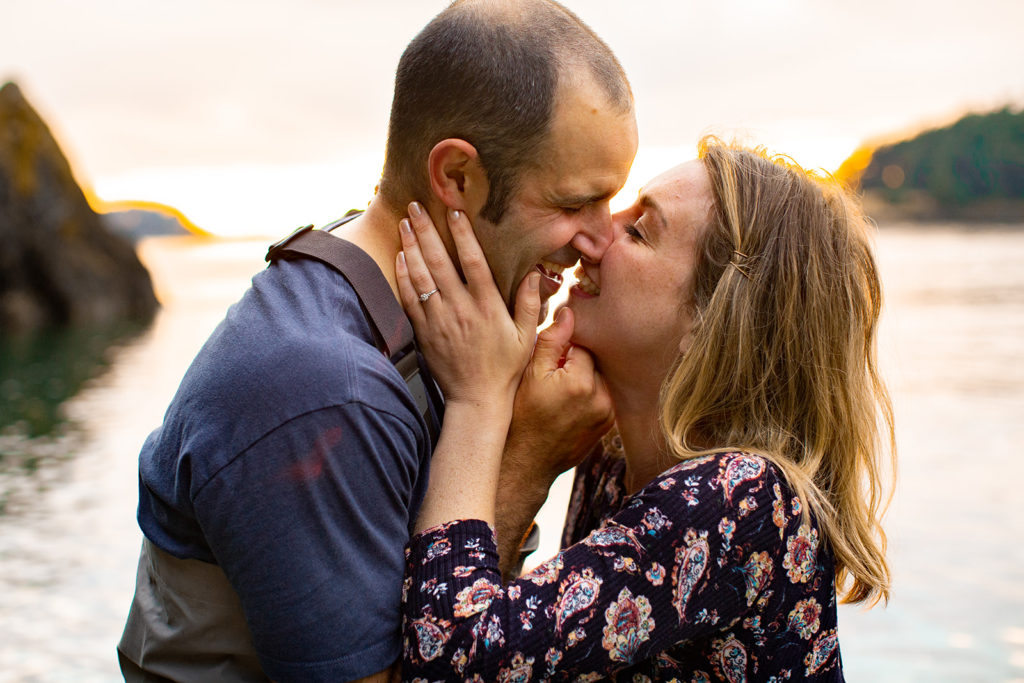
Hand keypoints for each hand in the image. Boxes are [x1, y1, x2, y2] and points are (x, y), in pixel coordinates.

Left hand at [396, 203, 540, 408]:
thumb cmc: (505, 368)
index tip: (454, 211)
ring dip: (410, 247)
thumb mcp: (527, 337)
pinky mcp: (424, 332)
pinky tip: (399, 257)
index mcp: (487, 307)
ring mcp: (439, 320)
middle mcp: (461, 309)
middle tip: (415, 206)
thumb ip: (530, 304)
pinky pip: (409, 299)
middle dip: (426, 231)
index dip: (463, 235)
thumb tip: (536, 274)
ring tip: (405, 223)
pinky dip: (402, 276)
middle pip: (439, 262)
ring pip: (420, 277)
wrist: (477, 400)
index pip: (474, 262)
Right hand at [505, 306, 614, 483]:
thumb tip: (569, 312)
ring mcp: (607, 414)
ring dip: (583, 377)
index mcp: (582, 382)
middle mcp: (601, 398)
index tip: (550, 359)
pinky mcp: (608, 425)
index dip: (564, 348)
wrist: (526, 462)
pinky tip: (567, 404)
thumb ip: (552, 340)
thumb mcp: (530, 373)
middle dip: (576, 362)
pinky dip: (588, 394)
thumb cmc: (521, 417)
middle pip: (594, 361)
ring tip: (559, 392)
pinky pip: (601, 396)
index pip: (583, 344)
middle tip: (553, 375)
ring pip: (598, 378)